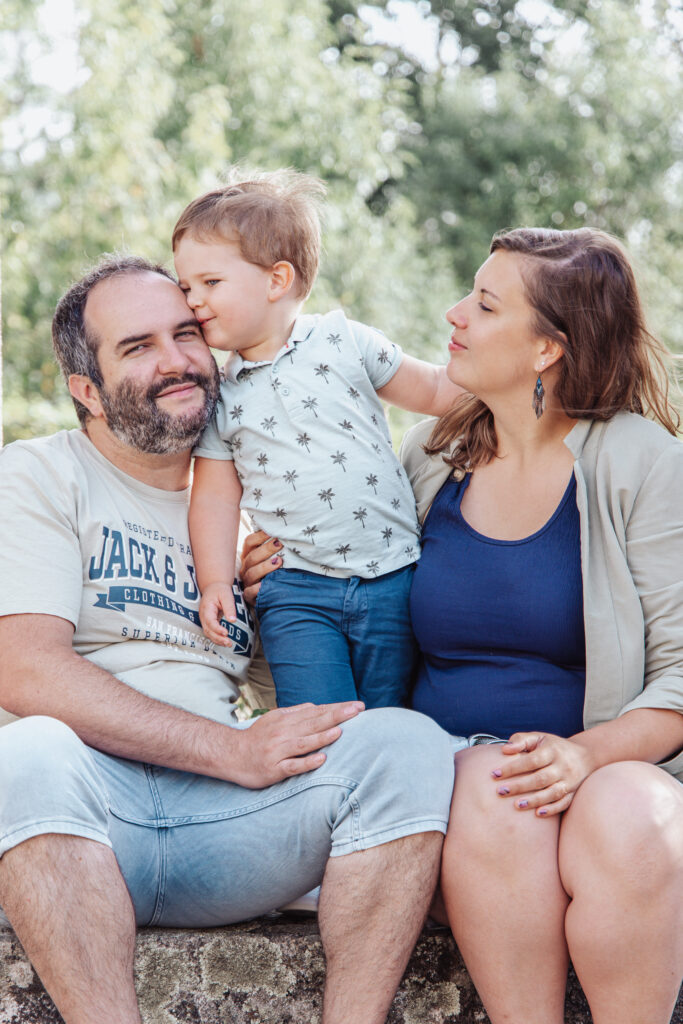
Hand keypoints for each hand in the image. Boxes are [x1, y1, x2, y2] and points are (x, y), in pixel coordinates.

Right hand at [199, 582, 236, 645]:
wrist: (213, 587)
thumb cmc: (219, 590)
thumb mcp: (226, 595)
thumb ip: (229, 608)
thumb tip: (233, 620)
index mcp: (207, 608)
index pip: (210, 621)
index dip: (217, 629)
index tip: (226, 633)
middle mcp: (203, 616)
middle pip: (208, 630)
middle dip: (218, 638)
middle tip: (229, 642)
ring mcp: (205, 620)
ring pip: (208, 633)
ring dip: (218, 640)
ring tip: (228, 644)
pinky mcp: (208, 623)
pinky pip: (211, 633)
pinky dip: (217, 638)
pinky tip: (225, 641)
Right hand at [228, 701, 364, 787]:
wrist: (229, 755)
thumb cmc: (257, 738)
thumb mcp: (274, 719)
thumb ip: (296, 713)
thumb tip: (317, 707)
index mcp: (285, 720)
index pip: (316, 712)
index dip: (337, 708)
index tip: (357, 706)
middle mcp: (283, 733)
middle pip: (313, 723)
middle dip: (337, 716)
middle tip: (357, 711)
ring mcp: (278, 751)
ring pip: (304, 743)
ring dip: (322, 737)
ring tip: (340, 731)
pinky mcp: (273, 769)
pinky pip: (293, 766)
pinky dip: (307, 762)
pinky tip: (321, 758)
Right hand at [239, 530, 282, 603]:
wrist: (272, 596)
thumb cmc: (275, 573)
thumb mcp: (274, 558)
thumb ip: (276, 547)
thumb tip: (288, 533)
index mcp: (249, 555)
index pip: (249, 542)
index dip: (259, 536)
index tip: (273, 532)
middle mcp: (246, 568)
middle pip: (252, 557)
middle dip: (266, 550)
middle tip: (279, 544)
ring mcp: (247, 582)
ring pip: (251, 573)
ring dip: (264, 567)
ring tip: (279, 562)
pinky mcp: (249, 597)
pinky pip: (250, 592)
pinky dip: (256, 588)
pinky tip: (265, 584)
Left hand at [491, 732, 595, 816]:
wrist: (586, 756)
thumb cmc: (554, 746)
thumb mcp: (539, 737)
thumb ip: (521, 740)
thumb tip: (504, 749)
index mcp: (552, 751)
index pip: (531, 760)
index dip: (513, 768)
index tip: (494, 774)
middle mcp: (563, 766)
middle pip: (540, 778)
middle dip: (519, 786)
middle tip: (500, 791)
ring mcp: (570, 781)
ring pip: (552, 793)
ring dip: (534, 800)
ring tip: (516, 805)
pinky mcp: (574, 793)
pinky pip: (564, 803)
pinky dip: (552, 809)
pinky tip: (538, 813)